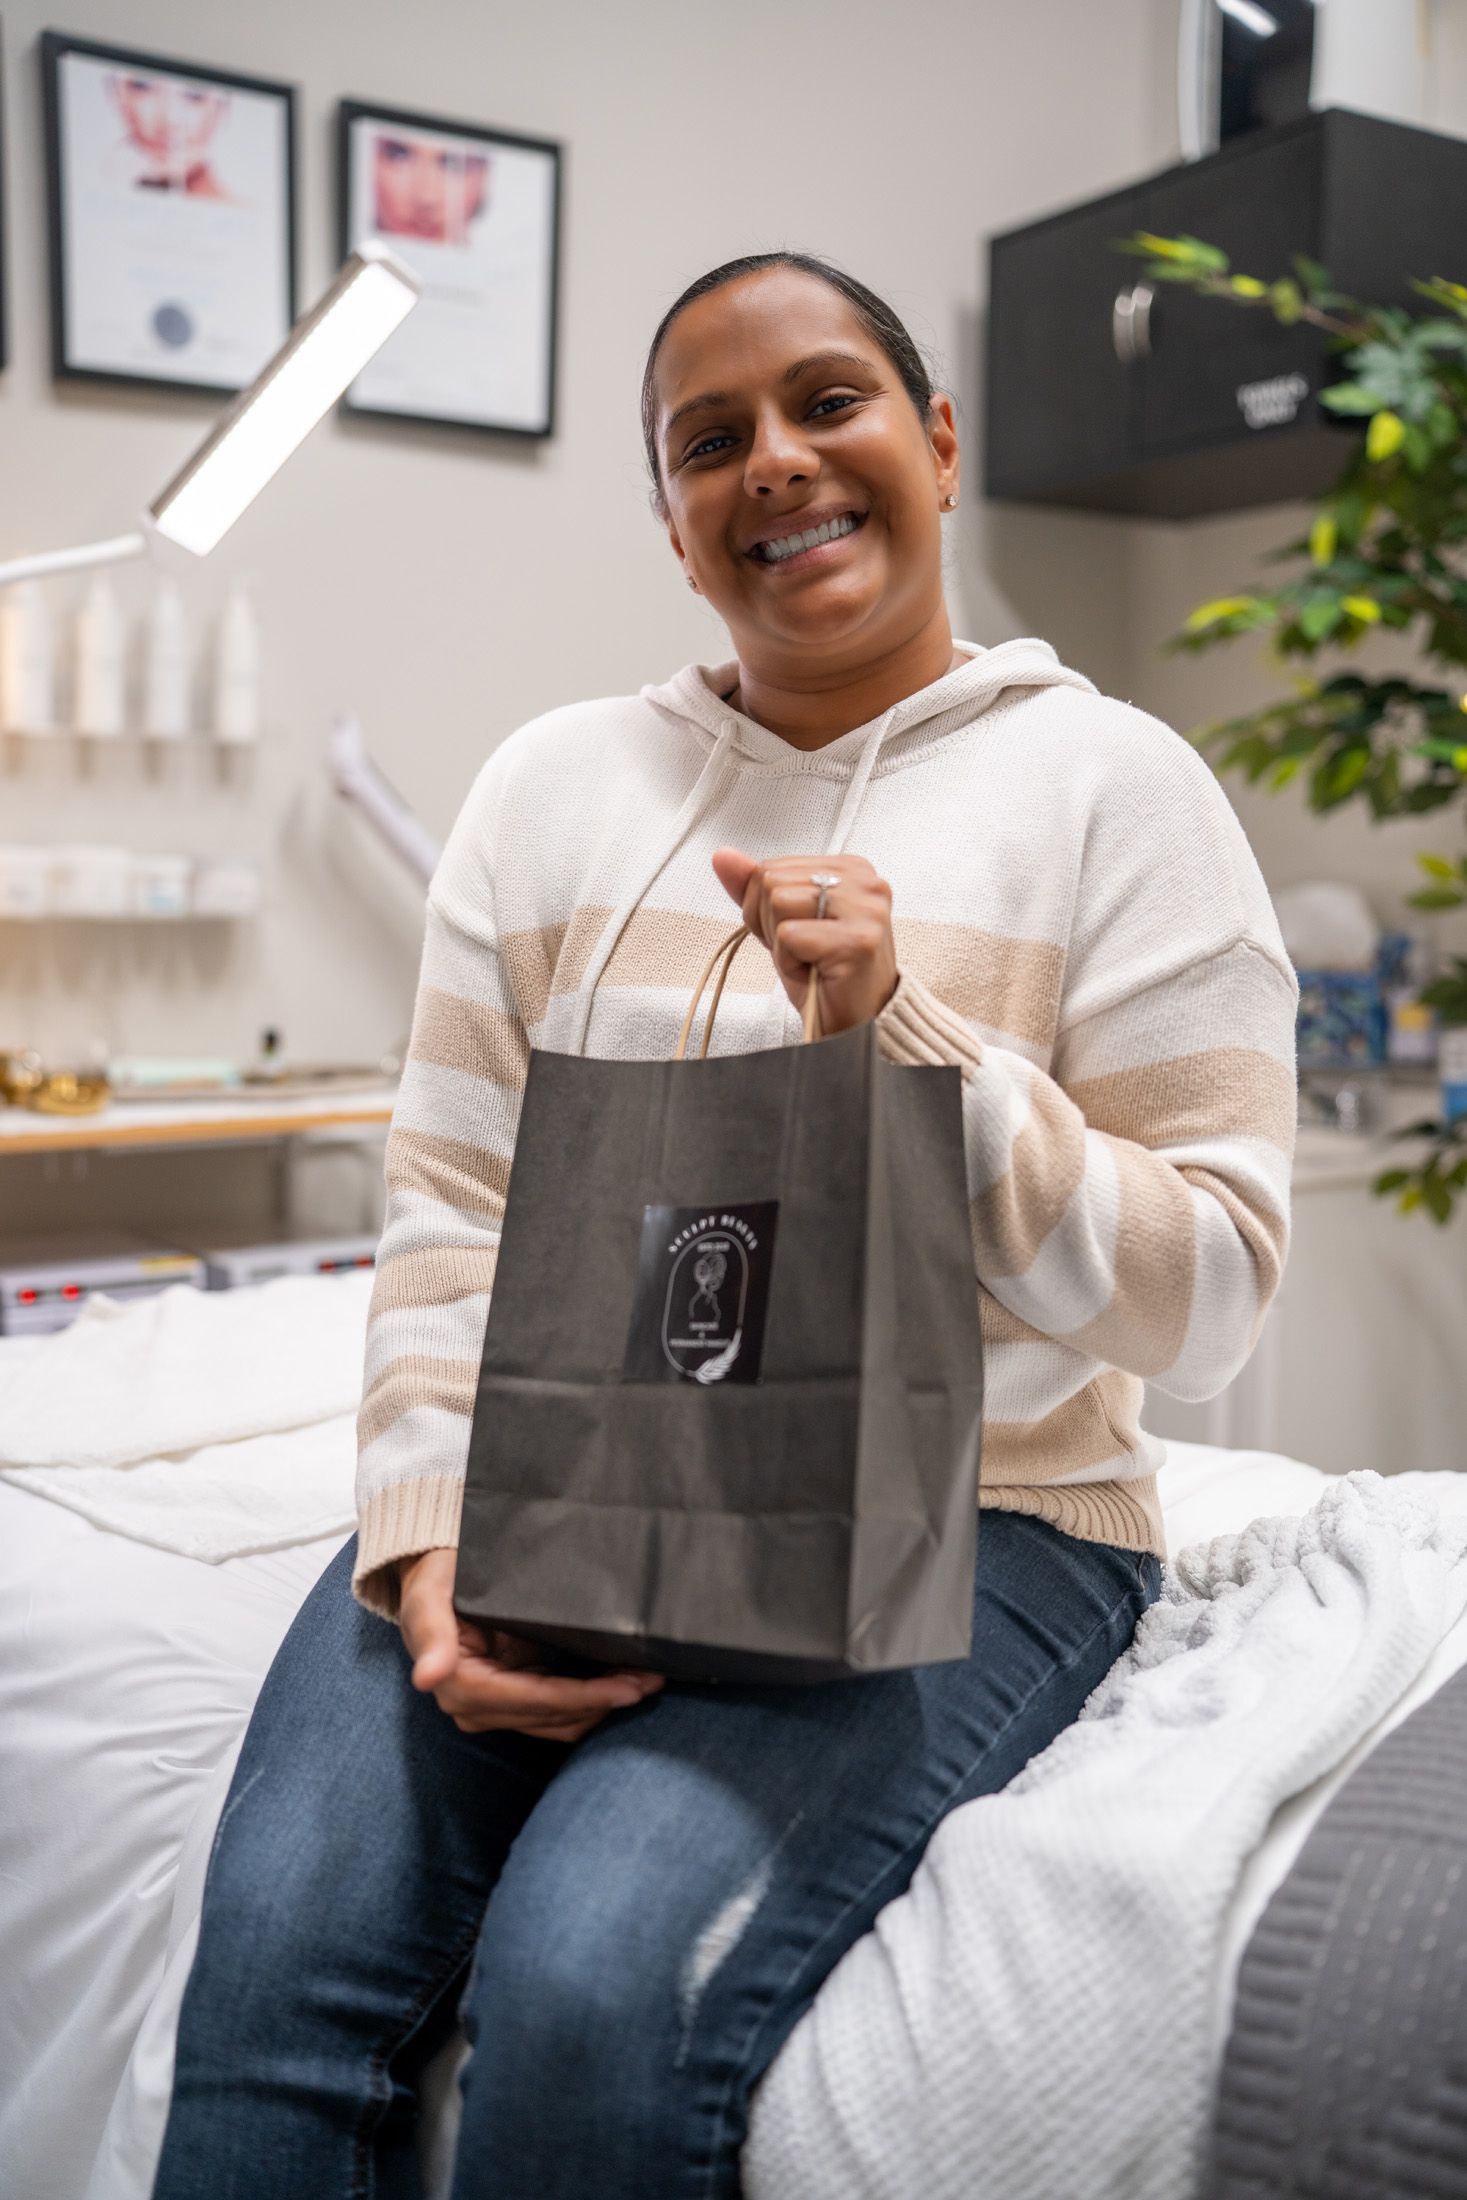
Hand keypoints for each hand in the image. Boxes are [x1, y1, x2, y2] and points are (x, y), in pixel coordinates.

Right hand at [396, 1548, 664, 1740]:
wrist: (434, 1578)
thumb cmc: (435, 1579)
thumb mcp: (429, 1598)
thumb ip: (431, 1636)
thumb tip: (428, 1678)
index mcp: (460, 1689)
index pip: (537, 1702)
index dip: (586, 1698)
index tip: (630, 1689)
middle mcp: (475, 1710)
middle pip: (555, 1716)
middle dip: (605, 1700)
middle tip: (654, 1677)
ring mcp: (494, 1709)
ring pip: (561, 1722)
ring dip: (604, 1704)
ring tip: (648, 1678)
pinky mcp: (511, 1700)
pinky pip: (558, 1711)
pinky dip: (590, 1700)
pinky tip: (622, 1681)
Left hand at [710, 849, 898, 1035]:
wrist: (853, 1022)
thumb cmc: (824, 974)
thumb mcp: (782, 922)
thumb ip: (755, 886)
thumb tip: (723, 856)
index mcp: (850, 868)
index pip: (771, 867)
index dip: (765, 908)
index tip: (798, 933)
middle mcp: (865, 881)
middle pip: (771, 881)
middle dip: (770, 924)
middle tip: (803, 951)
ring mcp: (866, 909)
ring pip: (778, 902)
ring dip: (781, 944)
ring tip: (810, 960)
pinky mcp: (858, 940)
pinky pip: (789, 935)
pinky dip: (790, 961)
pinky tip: (816, 971)